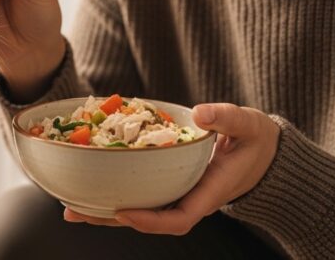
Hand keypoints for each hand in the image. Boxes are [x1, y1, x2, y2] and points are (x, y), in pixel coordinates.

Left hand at [64, 103, 280, 234]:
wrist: (265, 151)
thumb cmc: (257, 140)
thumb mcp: (248, 125)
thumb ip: (226, 118)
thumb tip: (200, 113)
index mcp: (209, 192)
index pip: (178, 219)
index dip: (150, 221)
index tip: (124, 212)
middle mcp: (190, 198)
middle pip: (148, 220)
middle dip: (111, 219)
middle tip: (75, 211)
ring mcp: (179, 193)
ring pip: (139, 209)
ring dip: (105, 210)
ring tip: (70, 205)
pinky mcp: (171, 183)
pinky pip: (141, 192)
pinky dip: (114, 191)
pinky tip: (90, 184)